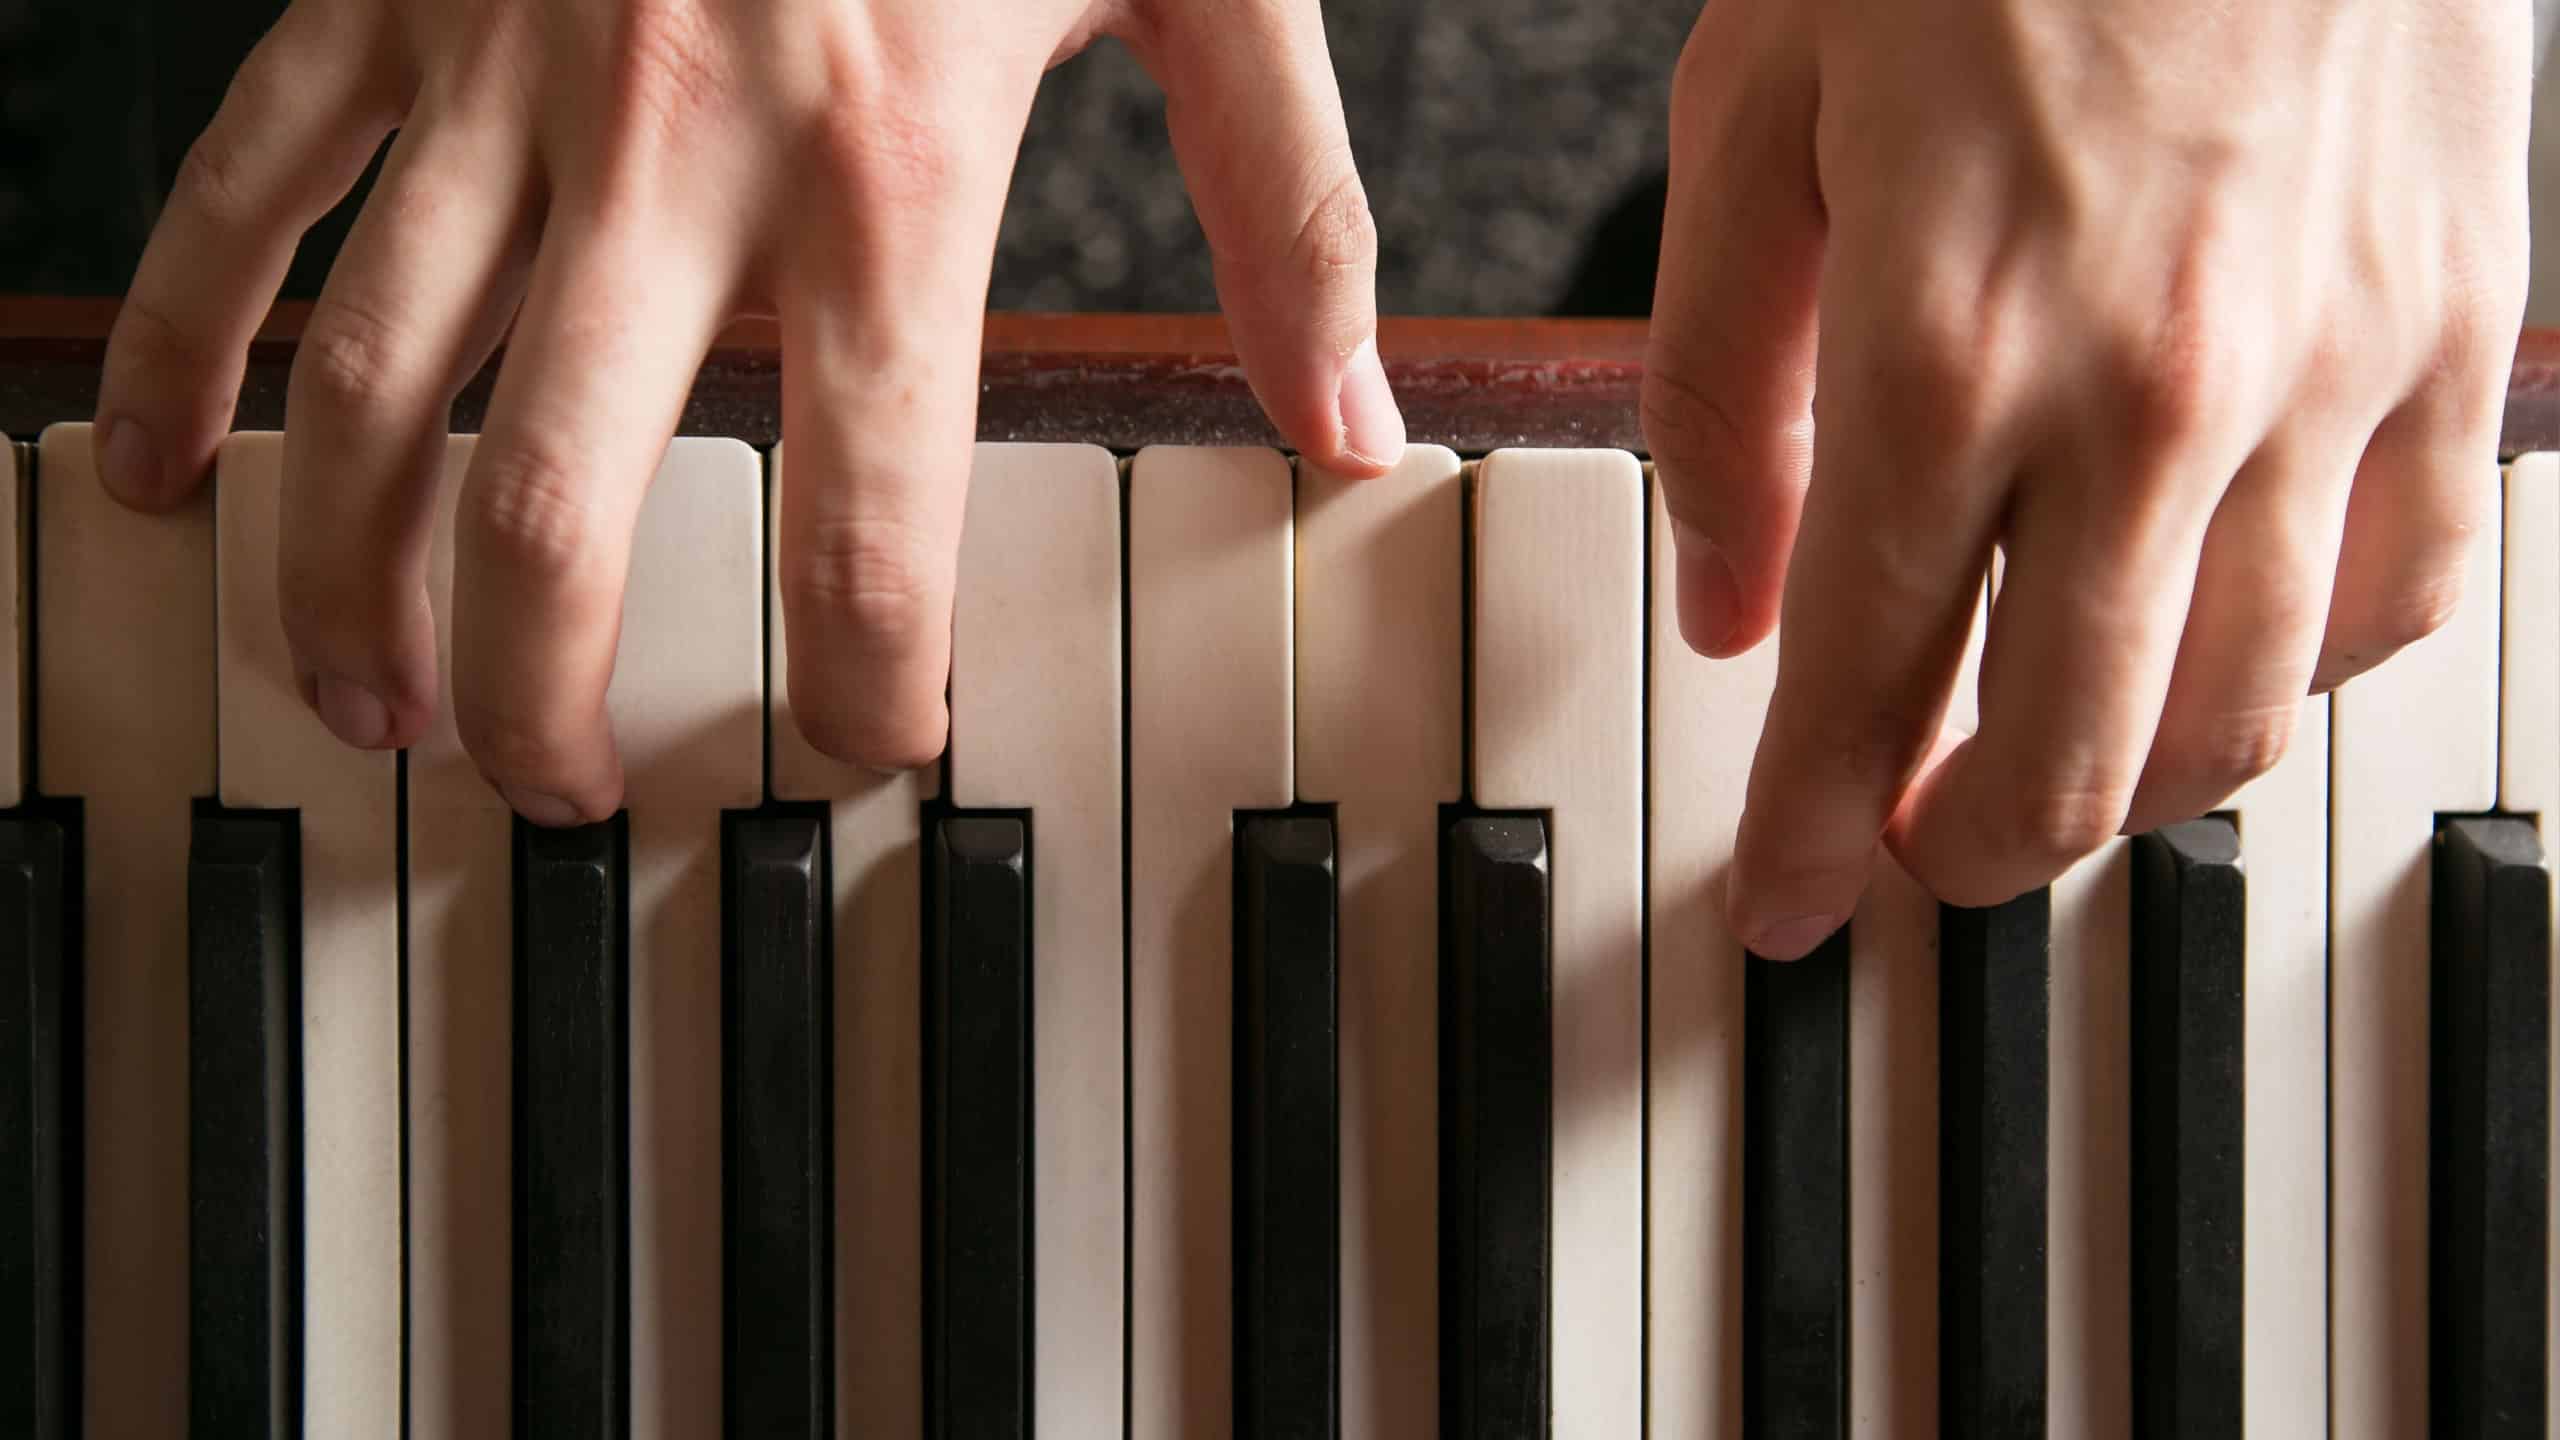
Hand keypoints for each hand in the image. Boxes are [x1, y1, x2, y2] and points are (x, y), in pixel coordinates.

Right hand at [94, 0, 1402, 820]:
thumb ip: (1287, 215)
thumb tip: (1357, 433)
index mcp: (887, 172)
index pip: (862, 513)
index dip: (859, 681)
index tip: (867, 753)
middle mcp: (675, 151)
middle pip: (559, 502)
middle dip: (546, 689)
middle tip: (567, 787)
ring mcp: (505, 78)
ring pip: (373, 386)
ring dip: (350, 578)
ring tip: (370, 706)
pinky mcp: (390, 0)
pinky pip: (246, 191)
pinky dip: (184, 341)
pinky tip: (165, 474)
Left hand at [1643, 0, 2529, 956]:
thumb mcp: (1755, 126)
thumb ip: (1720, 393)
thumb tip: (1735, 604)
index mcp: (1948, 343)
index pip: (1868, 681)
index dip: (1812, 829)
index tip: (1783, 907)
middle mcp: (2157, 393)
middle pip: (2074, 752)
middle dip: (1968, 848)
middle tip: (1907, 856)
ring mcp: (2337, 370)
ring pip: (2251, 712)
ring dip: (2134, 791)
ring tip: (2048, 780)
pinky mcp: (2460, 330)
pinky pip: (2410, 592)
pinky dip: (2306, 671)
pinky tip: (2225, 652)